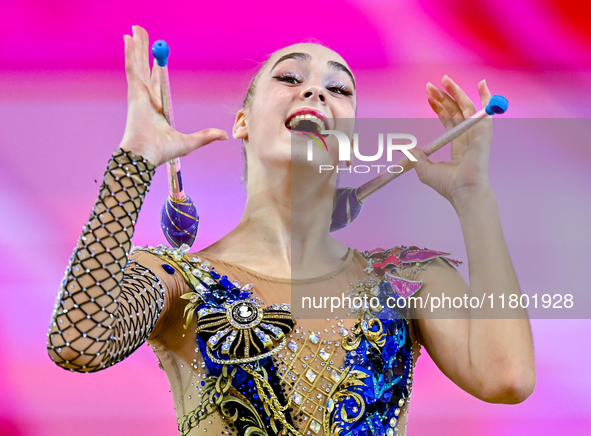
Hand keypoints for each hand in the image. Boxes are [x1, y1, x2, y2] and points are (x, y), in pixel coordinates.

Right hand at [120, 26, 227, 166]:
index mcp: (155, 108)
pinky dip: (129, 53)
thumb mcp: (190, 142)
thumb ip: (206, 136)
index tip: (156, 60)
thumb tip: (224, 135)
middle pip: (144, 69)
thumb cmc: (161, 151)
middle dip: (143, 52)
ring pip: (137, 64)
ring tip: (134, 30)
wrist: (146, 153)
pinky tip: (127, 39)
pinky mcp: (134, 91)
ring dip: (136, 46)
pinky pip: (132, 67)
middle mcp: (145, 98)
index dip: (155, 69)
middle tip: (142, 36)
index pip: (156, 83)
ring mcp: (138, 94)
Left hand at [409, 75, 492, 206]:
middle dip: (444, 97)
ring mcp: (477, 133)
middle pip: (456, 110)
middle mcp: (468, 137)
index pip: (448, 120)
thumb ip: (415, 156)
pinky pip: (487, 110)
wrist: (463, 190)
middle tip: (431, 86)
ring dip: (456, 92)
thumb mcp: (424, 168)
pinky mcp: (484, 132)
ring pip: (467, 107)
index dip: (438, 107)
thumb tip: (400, 148)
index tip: (429, 97)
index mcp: (458, 145)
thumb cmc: (448, 184)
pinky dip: (487, 96)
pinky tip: (483, 83)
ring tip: (445, 79)